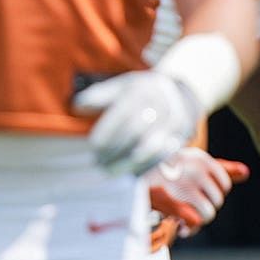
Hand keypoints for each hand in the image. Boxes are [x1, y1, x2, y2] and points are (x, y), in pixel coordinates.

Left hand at [75, 70, 200, 175]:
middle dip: (115, 150)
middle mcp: (161, 105)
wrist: (183, 93)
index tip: (93, 148)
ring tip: (110, 170)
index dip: (107, 133)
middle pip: (135, 132)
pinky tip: (129, 174)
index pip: (122, 115)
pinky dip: (145, 167)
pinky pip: (163, 157)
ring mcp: (174, 123)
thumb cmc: (143, 91)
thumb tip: (76, 107)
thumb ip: (99, 95)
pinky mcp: (181, 137)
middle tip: (98, 162)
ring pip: (150, 147)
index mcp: (143, 91)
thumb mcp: (122, 85)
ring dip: (128, 163)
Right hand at [146, 148, 249, 233]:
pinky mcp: (171, 201)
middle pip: (217, 200)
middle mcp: (196, 170)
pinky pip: (194, 221)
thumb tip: (246, 173)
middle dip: (204, 208)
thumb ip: (221, 168)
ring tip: (182, 218)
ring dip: (197, 221)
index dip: (213, 194)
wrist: (125, 170)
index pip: (224, 184)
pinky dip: (190, 228)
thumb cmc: (160, 168)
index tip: (196, 195)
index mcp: (201, 159)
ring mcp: (184, 186)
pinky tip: (181, 228)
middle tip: (187, 208)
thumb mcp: (192, 161)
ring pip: (207, 213)